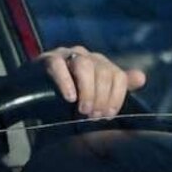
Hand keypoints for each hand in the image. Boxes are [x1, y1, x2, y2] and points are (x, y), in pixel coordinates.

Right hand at [32, 45, 147, 119]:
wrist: (29, 93)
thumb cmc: (65, 97)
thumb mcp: (92, 95)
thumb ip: (116, 86)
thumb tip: (142, 77)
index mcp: (100, 64)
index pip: (118, 76)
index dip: (116, 97)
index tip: (108, 116)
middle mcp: (86, 56)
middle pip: (103, 71)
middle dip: (101, 97)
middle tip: (93, 116)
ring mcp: (65, 54)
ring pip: (84, 66)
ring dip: (87, 90)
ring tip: (82, 110)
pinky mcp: (47, 59)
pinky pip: (59, 65)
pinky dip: (66, 82)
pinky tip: (69, 97)